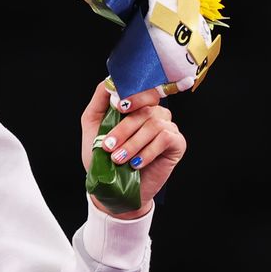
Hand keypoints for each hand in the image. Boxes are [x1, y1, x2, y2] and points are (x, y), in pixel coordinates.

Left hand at [80, 80, 186, 219]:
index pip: (141, 90)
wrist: (113, 188)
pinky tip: (137, 164)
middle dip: (124, 127)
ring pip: (153, 124)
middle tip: (108, 146)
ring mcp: (167, 127)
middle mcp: (154, 113)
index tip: (119, 107)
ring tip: (118, 159)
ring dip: (132, 143)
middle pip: (146, 108)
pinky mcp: (177, 143)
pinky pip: (165, 138)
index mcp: (136, 106)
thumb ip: (101, 101)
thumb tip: (111, 82)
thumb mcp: (93, 125)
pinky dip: (148, 151)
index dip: (133, 95)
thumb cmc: (102, 157)